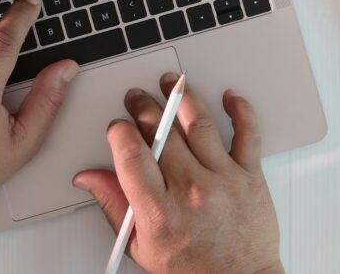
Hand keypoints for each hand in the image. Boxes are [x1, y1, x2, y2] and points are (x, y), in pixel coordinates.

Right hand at [73, 74, 283, 273]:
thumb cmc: (193, 268)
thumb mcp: (141, 246)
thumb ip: (114, 206)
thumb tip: (89, 177)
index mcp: (160, 211)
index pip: (131, 155)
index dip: (119, 131)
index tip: (117, 127)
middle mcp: (192, 190)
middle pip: (161, 132)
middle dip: (143, 107)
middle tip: (137, 98)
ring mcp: (224, 179)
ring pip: (199, 123)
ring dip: (181, 96)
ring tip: (171, 84)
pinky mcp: (250, 175)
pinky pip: (248, 133)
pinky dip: (240, 110)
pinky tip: (229, 97)